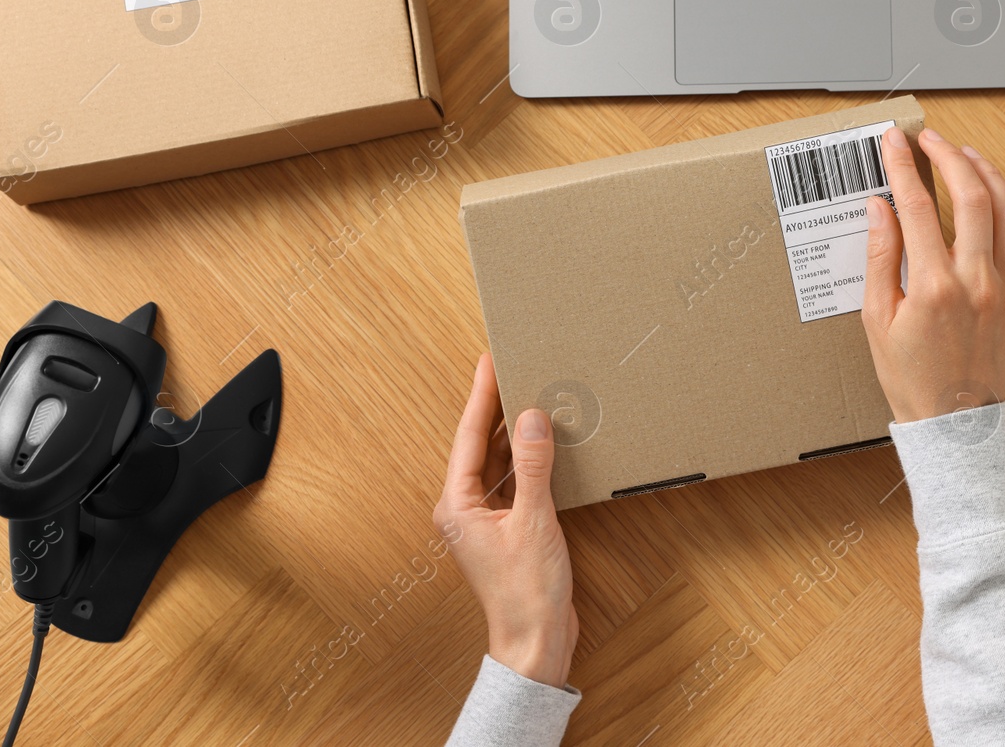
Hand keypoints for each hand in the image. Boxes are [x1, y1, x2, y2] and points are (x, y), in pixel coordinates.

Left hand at [434, 354, 578, 687]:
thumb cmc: (526, 593)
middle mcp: (465, 510)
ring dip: (515, 435)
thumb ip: (535, 467)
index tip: (488, 361)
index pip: (469, 437)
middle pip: (481, 446)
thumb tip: (532, 418)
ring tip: (531, 395)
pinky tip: (546, 445)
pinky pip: (516, 483)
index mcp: (457, 505)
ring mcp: (487, 521)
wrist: (535, 643)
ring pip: (499, 464)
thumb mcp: (534, 521)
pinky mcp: (509, 530)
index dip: (481, 395)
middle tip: (511, 367)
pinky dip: (530, 462)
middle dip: (496, 409)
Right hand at [862, 127, 1004, 422]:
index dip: (903, 166)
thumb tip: (879, 207)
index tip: (895, 143)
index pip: (917, 206)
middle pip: (971, 195)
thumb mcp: (876, 319)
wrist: (954, 423)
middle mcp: (977, 282)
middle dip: (949, 156)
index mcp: (934, 288)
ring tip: (965, 156)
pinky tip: (1000, 190)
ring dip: (987, 173)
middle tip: (931, 140)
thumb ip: (880, 257)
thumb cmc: (911, 376)